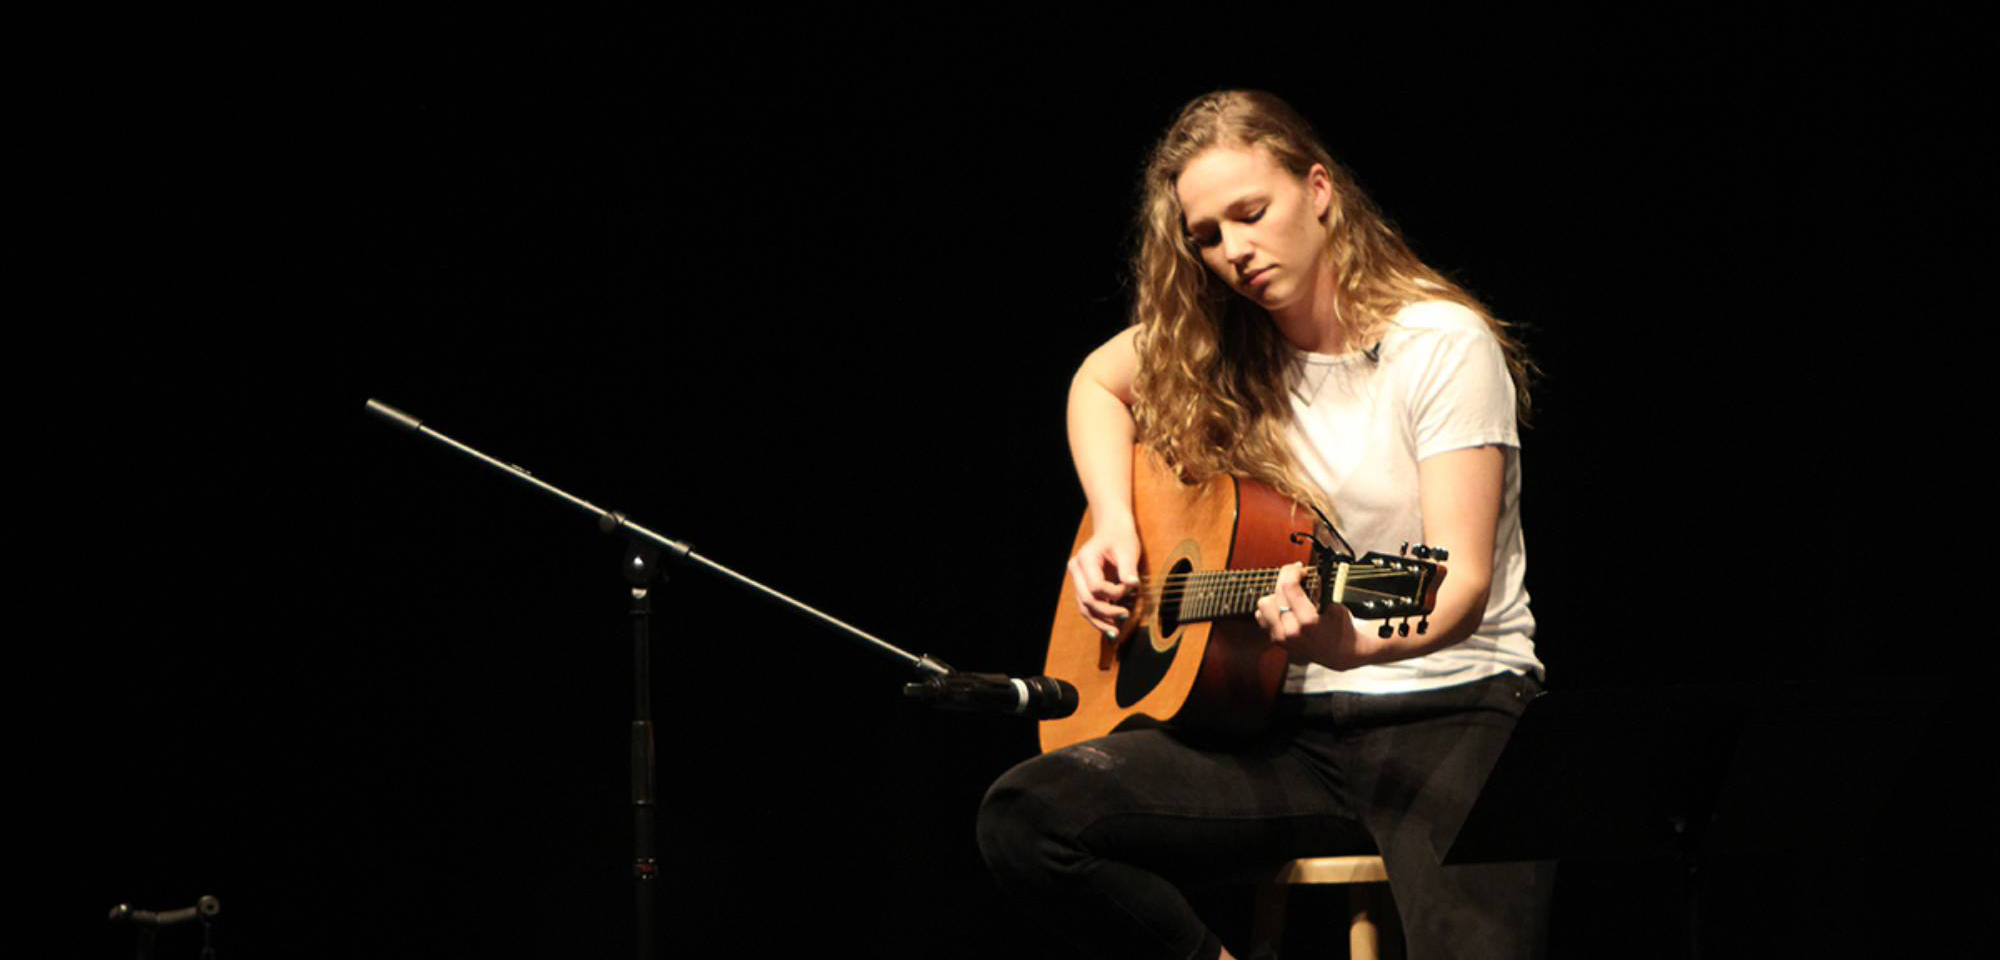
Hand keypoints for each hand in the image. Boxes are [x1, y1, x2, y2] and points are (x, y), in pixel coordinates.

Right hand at [1067, 517, 1140, 637]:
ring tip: (1115, 634)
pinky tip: (1110, 627)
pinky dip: (1099, 616)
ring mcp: (1077, 578)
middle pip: (1086, 600)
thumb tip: (1132, 586)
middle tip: (1125, 617)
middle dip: (1106, 613)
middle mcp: (1076, 570)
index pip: (1096, 587)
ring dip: (1100, 621)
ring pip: (1084, 607)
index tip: (1131, 588)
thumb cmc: (1121, 536)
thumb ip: (1128, 569)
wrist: (1112, 527)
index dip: (1114, 593)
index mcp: (1085, 559)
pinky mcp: (1083, 585)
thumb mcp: (1128, 550)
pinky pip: (1087, 605)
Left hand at [1253, 562, 1375, 669]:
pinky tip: (1284, 606)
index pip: (1289, 586)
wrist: (1339, 652)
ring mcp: (1281, 637)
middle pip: (1276, 592)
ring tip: (1290, 593)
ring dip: (1276, 594)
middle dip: (1286, 578)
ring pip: (1264, 604)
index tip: (1301, 569)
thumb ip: (1317, 590)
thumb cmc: (1340, 627)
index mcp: (1307, 621)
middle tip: (1297, 576)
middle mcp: (1290, 631)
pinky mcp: (1276, 640)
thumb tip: (1303, 573)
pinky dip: (1272, 608)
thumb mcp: (1335, 605)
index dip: (1293, 571)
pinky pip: (1262, 616)